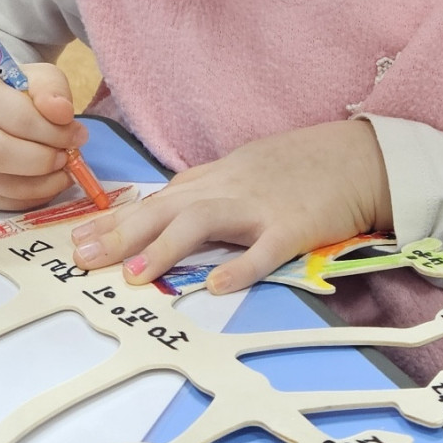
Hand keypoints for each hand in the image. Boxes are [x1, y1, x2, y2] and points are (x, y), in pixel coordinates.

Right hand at [0, 63, 88, 209]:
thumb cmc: (13, 93)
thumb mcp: (37, 78)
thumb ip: (52, 90)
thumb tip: (64, 115)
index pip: (18, 118)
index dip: (53, 131)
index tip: (78, 135)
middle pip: (0, 154)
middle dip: (44, 160)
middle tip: (67, 157)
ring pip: (1, 185)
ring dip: (42, 184)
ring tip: (64, 172)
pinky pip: (2, 202)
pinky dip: (32, 198)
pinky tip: (49, 184)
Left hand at [70, 121, 392, 293]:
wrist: (364, 157)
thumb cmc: (307, 164)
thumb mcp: (251, 167)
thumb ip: (212, 188)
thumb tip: (170, 207)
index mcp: (220, 175)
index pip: (159, 197)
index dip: (117, 218)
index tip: (79, 238)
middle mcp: (231, 186)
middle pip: (166, 206)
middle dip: (119, 232)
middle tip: (80, 258)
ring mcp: (262, 206)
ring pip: (202, 220)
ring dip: (163, 247)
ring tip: (131, 276)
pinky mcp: (295, 227)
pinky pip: (263, 248)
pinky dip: (239, 267)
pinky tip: (213, 286)